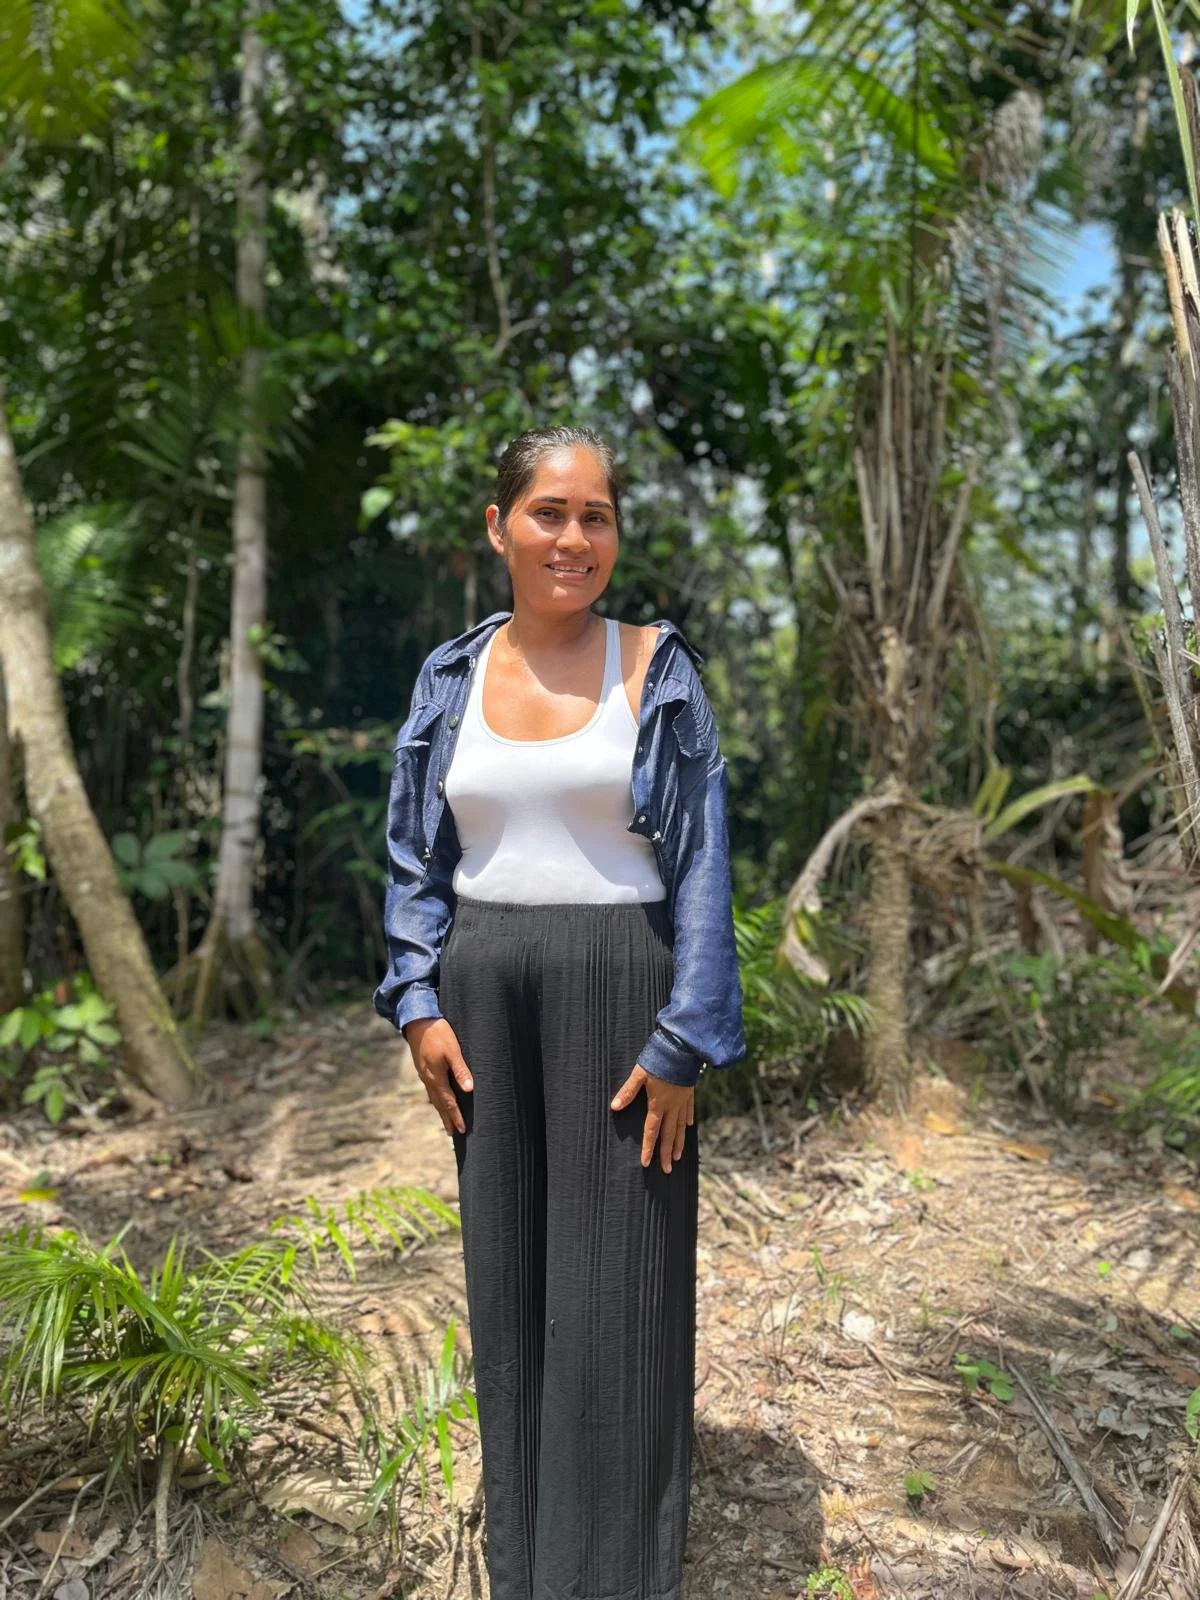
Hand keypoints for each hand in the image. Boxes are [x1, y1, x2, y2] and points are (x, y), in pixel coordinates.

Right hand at [403, 1017, 472, 1135]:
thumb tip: (469, 1090)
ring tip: (445, 1120)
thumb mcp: (453, 1050)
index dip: (456, 1116)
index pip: (448, 1102)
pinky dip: (435, 1098)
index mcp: (436, 1077)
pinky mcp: (422, 1067)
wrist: (417, 1020)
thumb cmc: (438, 1033)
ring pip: (433, 1097)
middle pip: (439, 1103)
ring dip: (440, 1110)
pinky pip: (430, 1088)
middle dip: (446, 1118)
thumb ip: (461, 1070)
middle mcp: (428, 1078)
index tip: (462, 1129)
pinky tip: (437, 1097)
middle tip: (452, 1133)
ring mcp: (423, 1073)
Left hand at [610, 1065, 694, 1173]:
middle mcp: (672, 1106)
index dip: (648, 1148)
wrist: (683, 1049)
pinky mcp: (689, 1092)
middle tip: (667, 1170)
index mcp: (658, 1104)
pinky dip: (687, 1121)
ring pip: (681, 1127)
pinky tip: (688, 1127)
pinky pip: (689, 1111)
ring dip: (679, 1143)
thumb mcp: (639, 1075)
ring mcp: (683, 1100)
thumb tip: (614, 1107)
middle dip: (666, 1153)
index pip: (652, 1131)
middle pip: (669, 1134)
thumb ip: (628, 1091)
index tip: (646, 1163)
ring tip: (678, 1157)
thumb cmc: (659, 1060)